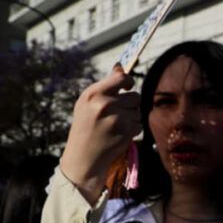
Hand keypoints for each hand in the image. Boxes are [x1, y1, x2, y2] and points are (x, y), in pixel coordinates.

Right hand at [60, 66, 140, 203]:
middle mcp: (105, 104)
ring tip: (114, 126)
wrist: (83, 156)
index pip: (122, 78)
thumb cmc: (86, 126)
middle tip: (116, 114)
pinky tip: (119, 134)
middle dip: (130, 104)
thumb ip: (106, 85)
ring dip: (131, 118)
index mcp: (93, 94)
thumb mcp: (88, 102)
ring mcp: (117, 118)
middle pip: (135, 96)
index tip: (128, 87)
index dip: (129, 81)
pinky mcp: (126, 132)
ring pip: (138, 111)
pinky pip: (139, 124)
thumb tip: (120, 66)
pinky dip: (133, 129)